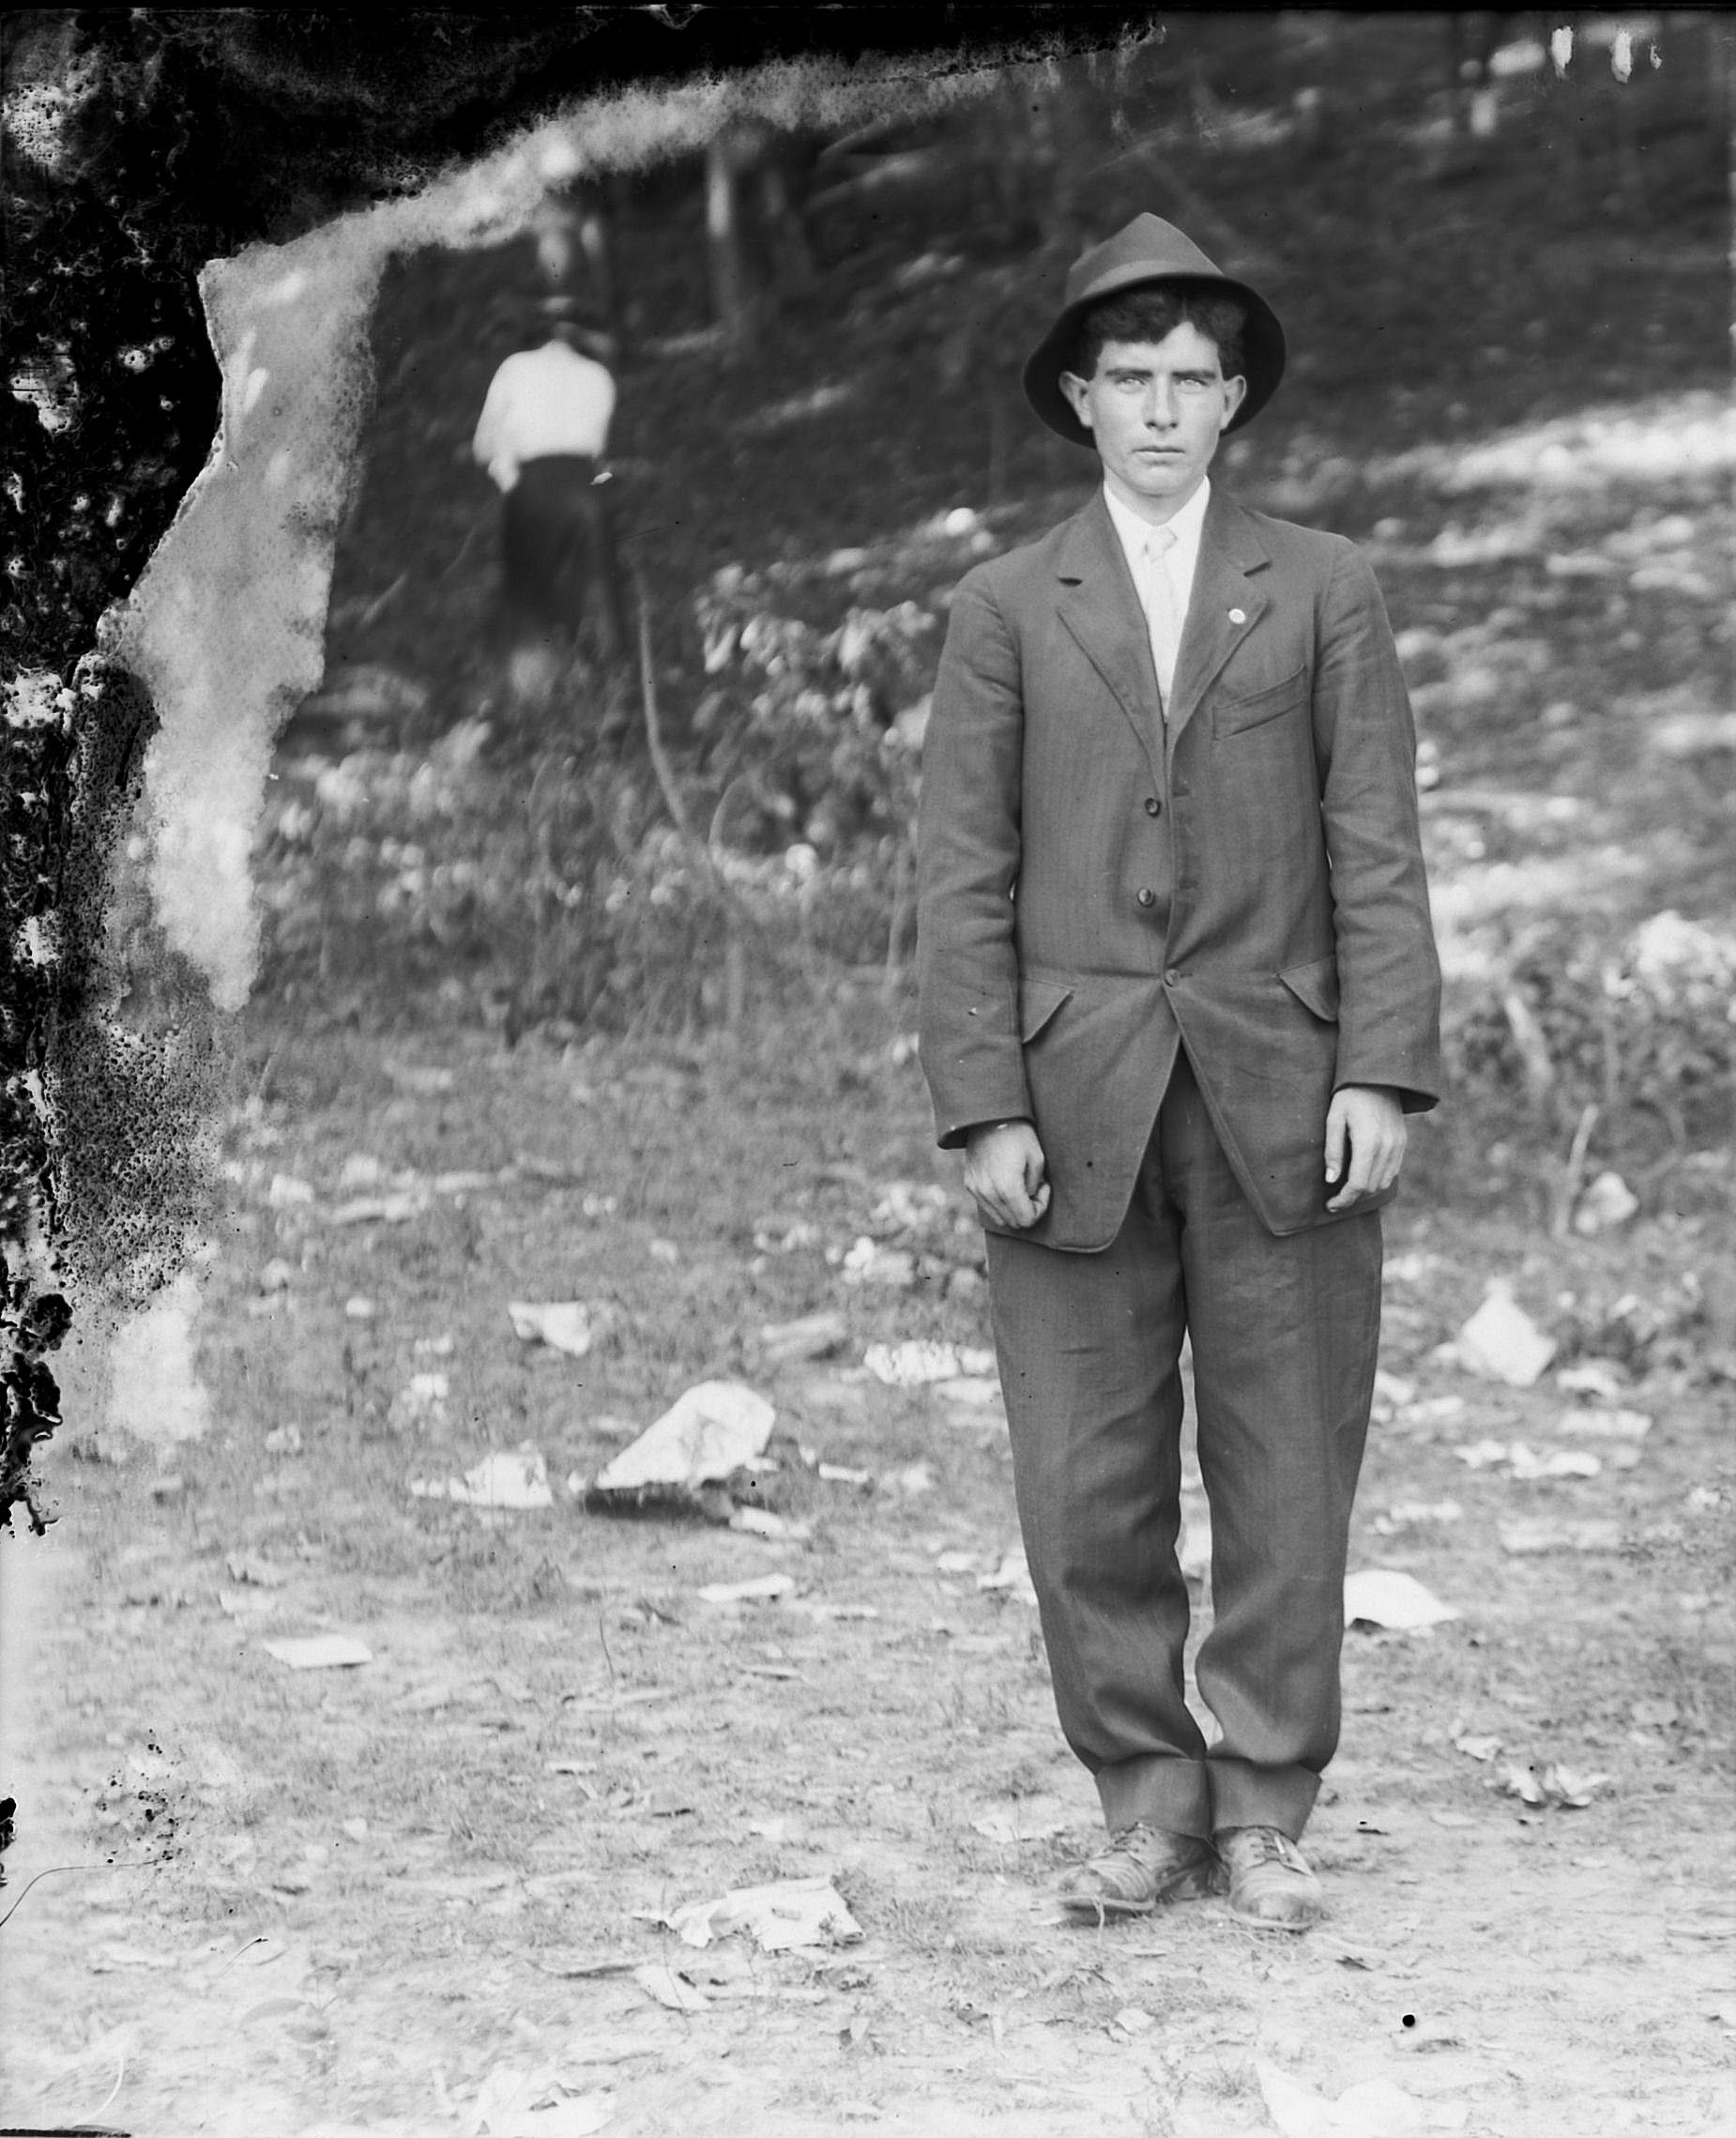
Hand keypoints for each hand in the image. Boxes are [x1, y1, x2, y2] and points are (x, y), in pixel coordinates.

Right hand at [963, 1120, 1050, 1229]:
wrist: (988, 1116)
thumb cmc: (1018, 1134)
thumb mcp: (1037, 1158)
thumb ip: (1035, 1186)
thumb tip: (1030, 1197)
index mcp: (1007, 1188)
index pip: (1027, 1220)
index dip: (1040, 1208)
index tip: (1043, 1186)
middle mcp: (989, 1193)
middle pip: (1013, 1222)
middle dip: (1027, 1209)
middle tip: (1034, 1186)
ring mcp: (976, 1190)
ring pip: (999, 1218)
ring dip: (1013, 1208)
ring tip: (1019, 1186)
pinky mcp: (969, 1184)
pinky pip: (987, 1206)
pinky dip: (999, 1202)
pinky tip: (1005, 1182)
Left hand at [1324, 1085, 1406, 1211]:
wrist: (1379, 1076)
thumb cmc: (1350, 1095)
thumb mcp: (1334, 1119)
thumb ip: (1333, 1151)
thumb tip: (1331, 1180)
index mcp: (1368, 1143)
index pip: (1358, 1184)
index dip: (1343, 1199)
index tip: (1330, 1205)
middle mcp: (1387, 1147)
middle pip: (1371, 1187)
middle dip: (1352, 1199)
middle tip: (1335, 1201)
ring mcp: (1398, 1145)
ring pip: (1384, 1183)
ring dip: (1366, 1193)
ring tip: (1348, 1193)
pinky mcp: (1403, 1142)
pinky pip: (1393, 1171)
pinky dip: (1378, 1181)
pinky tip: (1364, 1178)